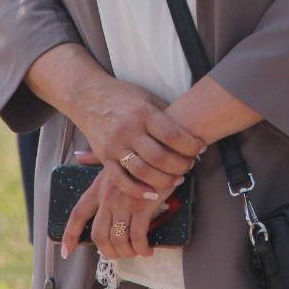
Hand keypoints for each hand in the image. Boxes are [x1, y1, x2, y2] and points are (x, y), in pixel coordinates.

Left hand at [60, 154, 173, 260]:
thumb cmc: (140, 154)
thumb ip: (95, 159)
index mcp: (98, 186)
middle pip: (98, 235)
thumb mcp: (115, 156)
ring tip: (136, 251)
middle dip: (107, 251)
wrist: (162, 150)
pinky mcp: (142, 207)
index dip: (70, 235)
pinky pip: (138, 237)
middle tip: (118, 254)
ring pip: (118, 239)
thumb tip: (79, 155)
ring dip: (127, 252)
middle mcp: (107, 197)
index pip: (78, 214)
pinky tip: (148, 249)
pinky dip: (142, 248)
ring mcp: (124, 203)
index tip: (65, 251)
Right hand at [68, 76, 202, 200]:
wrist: (87, 95)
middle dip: (181, 165)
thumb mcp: (147, 97)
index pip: (173, 135)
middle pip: (161, 157)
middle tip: (190, 165)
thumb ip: (165, 113)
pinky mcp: (103, 156)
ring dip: (164, 180)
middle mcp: (128, 130)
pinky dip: (137, 190)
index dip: (192, 145)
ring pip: (143, 172)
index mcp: (143, 112)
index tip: (202, 148)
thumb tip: (191, 129)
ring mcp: (114, 145)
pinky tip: (153, 194)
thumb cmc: (122, 94)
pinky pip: (120, 180)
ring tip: (177, 178)